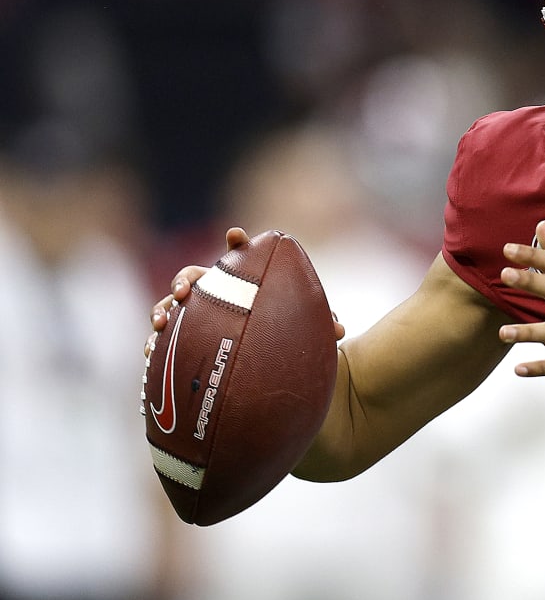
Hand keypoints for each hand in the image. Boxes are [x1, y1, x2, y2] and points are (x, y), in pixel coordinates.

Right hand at [145, 227, 347, 357]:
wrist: (268, 364)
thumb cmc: (286, 338)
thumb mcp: (305, 331)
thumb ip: (321, 325)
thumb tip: (339, 331)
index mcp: (242, 284)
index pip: (238, 257)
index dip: (236, 243)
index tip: (237, 235)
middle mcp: (215, 295)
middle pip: (193, 276)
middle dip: (185, 279)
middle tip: (187, 290)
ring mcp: (195, 316)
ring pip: (171, 305)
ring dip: (163, 308)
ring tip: (162, 321)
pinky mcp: (183, 341)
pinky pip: (164, 340)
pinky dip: (155, 343)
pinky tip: (151, 353)